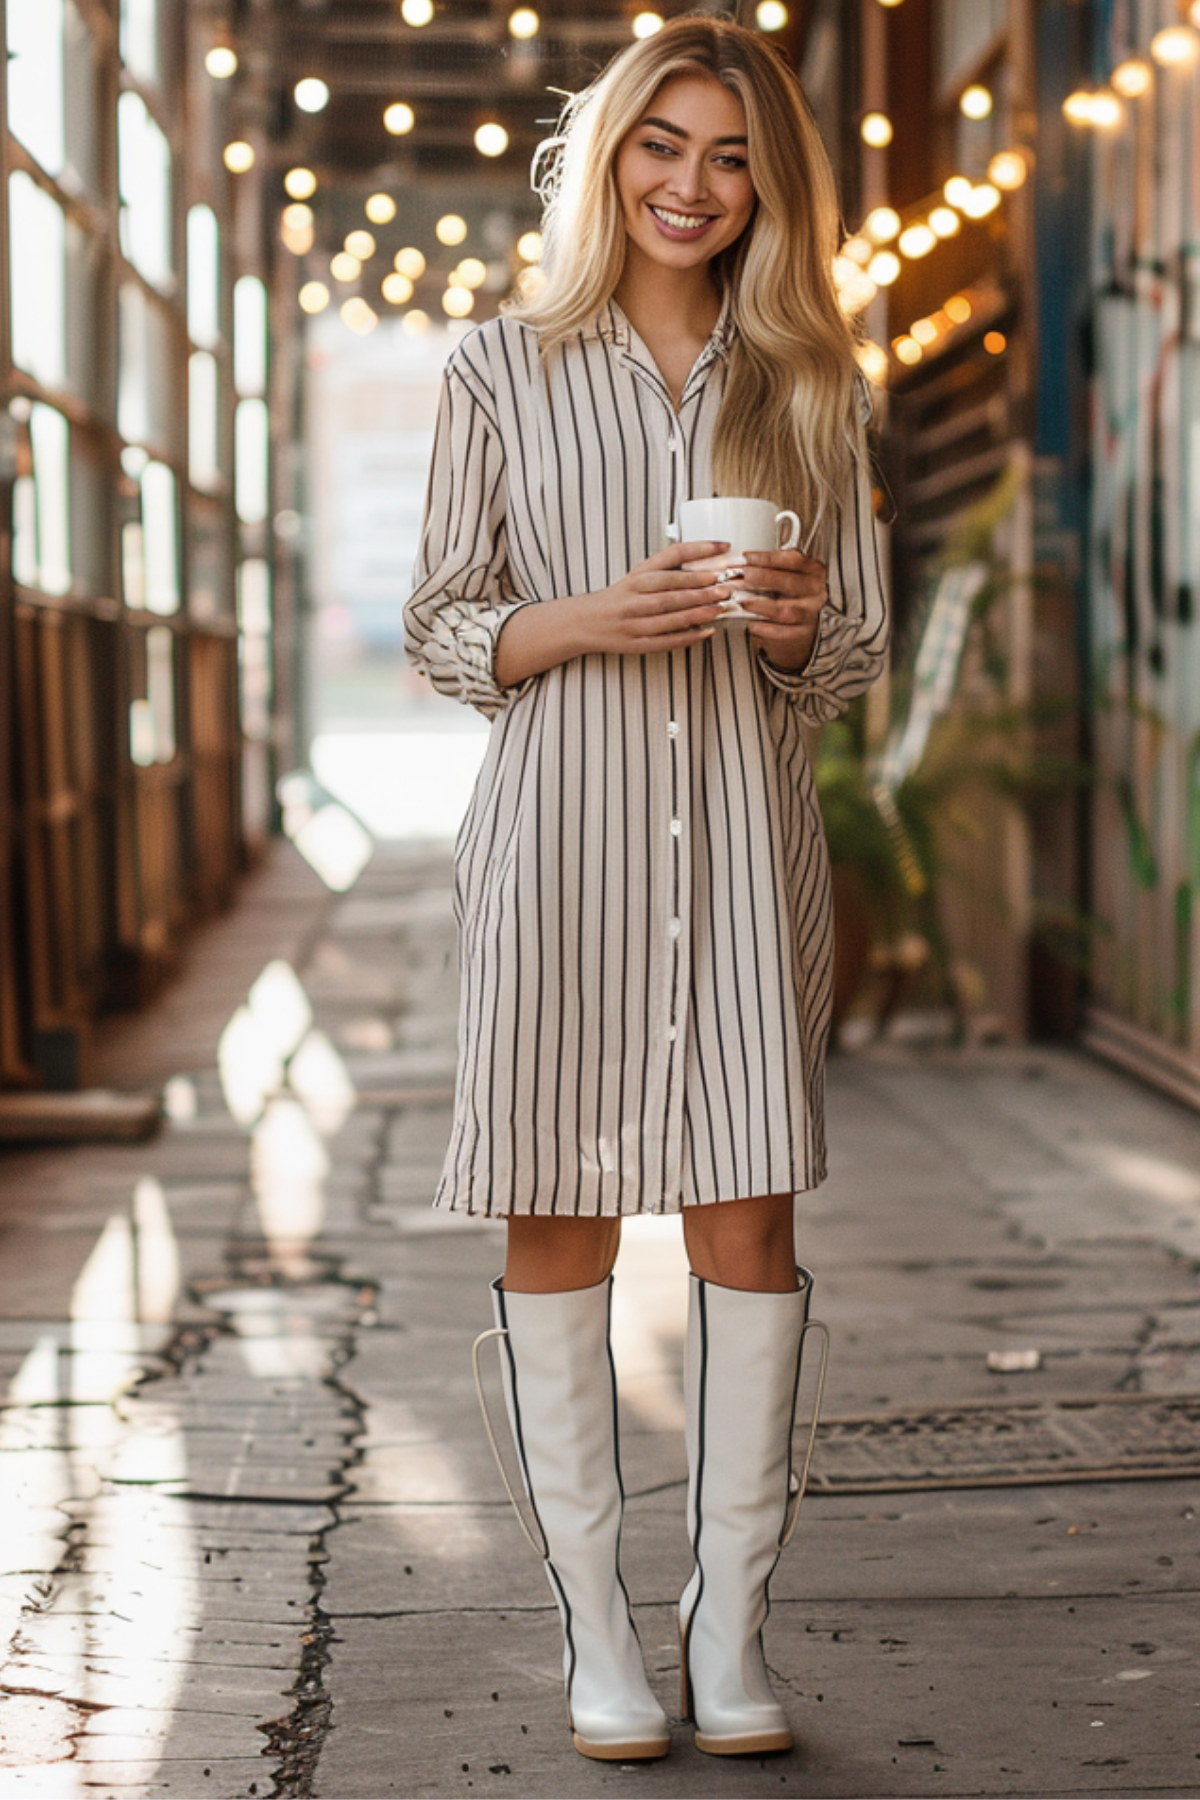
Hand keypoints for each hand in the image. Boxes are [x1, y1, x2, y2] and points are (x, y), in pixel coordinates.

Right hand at [571, 541, 732, 657]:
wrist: (585, 622)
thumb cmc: (620, 597)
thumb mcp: (638, 575)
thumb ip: (666, 567)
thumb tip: (705, 559)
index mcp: (637, 576)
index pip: (671, 558)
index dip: (699, 550)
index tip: (723, 546)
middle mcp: (634, 597)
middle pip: (672, 591)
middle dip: (702, 589)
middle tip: (726, 586)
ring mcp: (633, 622)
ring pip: (670, 616)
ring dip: (698, 612)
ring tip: (721, 607)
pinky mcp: (635, 644)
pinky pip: (665, 641)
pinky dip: (687, 637)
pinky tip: (706, 632)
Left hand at [737, 550, 827, 671]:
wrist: (804, 622)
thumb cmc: (791, 593)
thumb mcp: (788, 574)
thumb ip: (770, 567)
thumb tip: (741, 563)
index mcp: (813, 571)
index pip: (793, 560)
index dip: (769, 558)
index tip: (747, 557)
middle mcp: (815, 591)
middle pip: (790, 583)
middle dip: (763, 578)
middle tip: (743, 576)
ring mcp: (811, 612)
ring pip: (785, 610)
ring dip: (761, 606)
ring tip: (744, 603)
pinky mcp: (803, 632)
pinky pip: (783, 632)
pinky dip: (765, 629)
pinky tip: (752, 624)